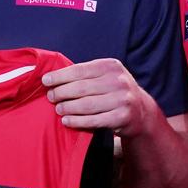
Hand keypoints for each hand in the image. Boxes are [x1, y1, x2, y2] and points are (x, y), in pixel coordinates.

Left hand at [42, 58, 158, 137]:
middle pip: (81, 88)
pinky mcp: (122, 117)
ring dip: (68, 107)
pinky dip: (78, 121)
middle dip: (61, 92)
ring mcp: (122, 99)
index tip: (46, 81)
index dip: (60, 76)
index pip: (80, 70)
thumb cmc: (114, 91)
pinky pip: (94, 120)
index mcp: (111, 66)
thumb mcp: (105, 76)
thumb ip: (85, 75)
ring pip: (87, 105)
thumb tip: (53, 78)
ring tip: (58, 109)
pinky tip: (67, 121)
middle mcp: (118, 81)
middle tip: (51, 97)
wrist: (141, 111)